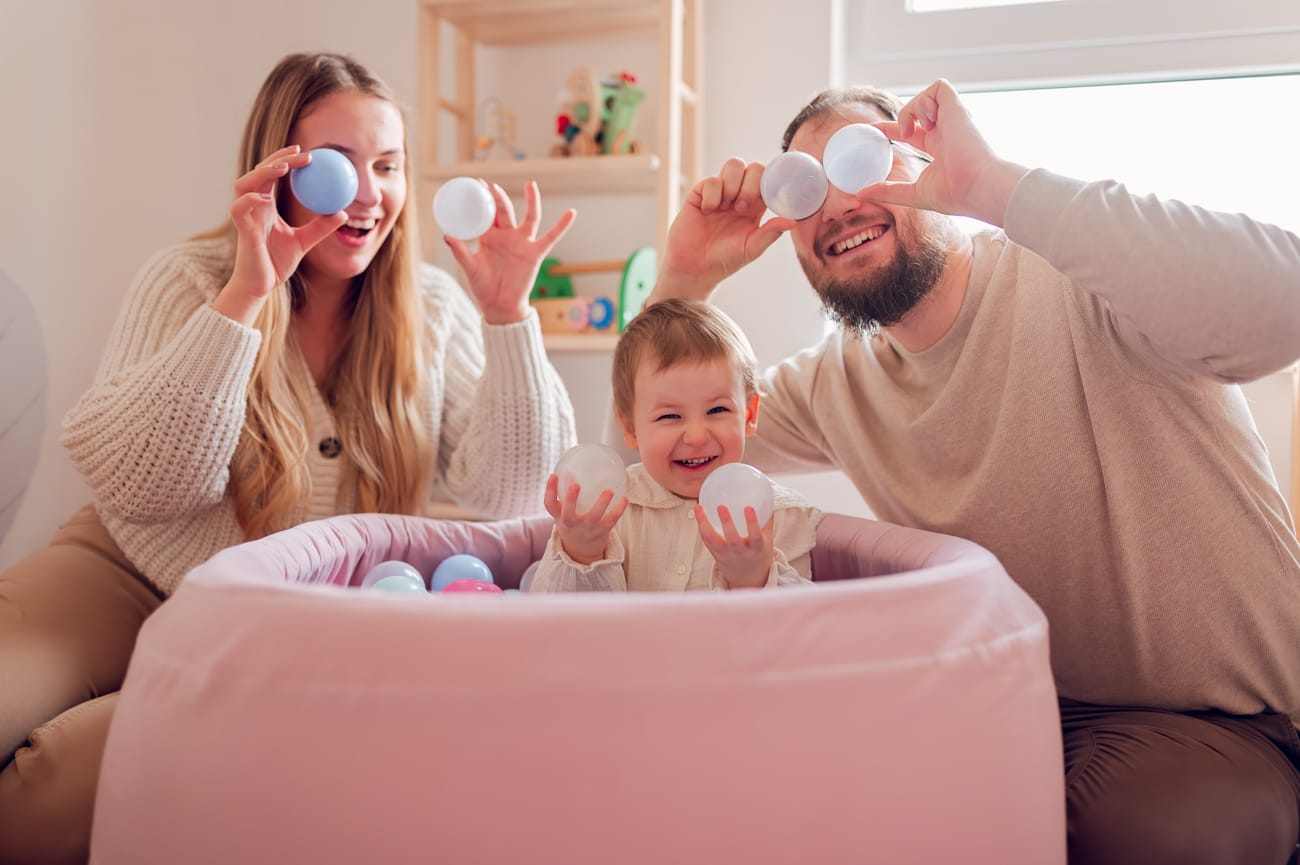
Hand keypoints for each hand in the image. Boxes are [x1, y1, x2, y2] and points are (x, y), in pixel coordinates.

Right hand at [214, 146, 347, 325]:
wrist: (260, 285)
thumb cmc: (276, 263)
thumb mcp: (305, 242)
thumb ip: (321, 227)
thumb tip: (344, 213)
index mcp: (265, 206)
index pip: (272, 174)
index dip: (285, 160)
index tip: (306, 154)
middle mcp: (253, 207)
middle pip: (259, 172)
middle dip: (277, 159)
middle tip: (302, 154)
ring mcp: (245, 217)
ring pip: (244, 184)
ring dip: (262, 173)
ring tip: (284, 168)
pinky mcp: (241, 230)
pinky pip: (238, 209)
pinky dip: (249, 200)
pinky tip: (265, 197)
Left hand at [444, 180, 575, 323]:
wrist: (499, 306)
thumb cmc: (483, 287)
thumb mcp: (470, 268)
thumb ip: (460, 251)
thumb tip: (448, 235)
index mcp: (489, 237)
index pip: (486, 212)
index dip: (483, 198)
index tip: (477, 182)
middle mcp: (507, 236)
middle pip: (505, 211)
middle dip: (498, 197)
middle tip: (490, 184)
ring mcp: (522, 243)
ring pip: (529, 217)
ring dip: (531, 200)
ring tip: (531, 184)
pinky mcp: (535, 254)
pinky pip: (551, 238)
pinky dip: (562, 226)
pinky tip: (571, 213)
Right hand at [543, 473, 628, 565]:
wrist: (582, 550)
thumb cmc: (573, 522)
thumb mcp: (564, 511)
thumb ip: (567, 494)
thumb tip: (572, 465)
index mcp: (560, 517)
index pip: (550, 505)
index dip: (550, 491)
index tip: (554, 475)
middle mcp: (572, 525)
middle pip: (568, 515)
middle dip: (571, 500)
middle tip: (575, 485)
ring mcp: (587, 530)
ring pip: (594, 518)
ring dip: (601, 503)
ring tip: (609, 490)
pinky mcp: (601, 532)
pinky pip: (611, 521)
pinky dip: (618, 510)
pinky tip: (624, 498)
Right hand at [651, 158, 796, 303]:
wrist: (694, 268)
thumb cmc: (724, 261)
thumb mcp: (752, 249)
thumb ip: (770, 233)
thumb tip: (793, 221)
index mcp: (755, 207)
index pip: (769, 181)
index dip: (770, 183)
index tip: (765, 199)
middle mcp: (739, 196)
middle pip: (753, 168)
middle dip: (750, 185)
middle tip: (742, 208)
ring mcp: (720, 192)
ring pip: (733, 165)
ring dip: (732, 185)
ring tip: (725, 207)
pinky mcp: (700, 193)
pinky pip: (711, 180)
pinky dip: (712, 195)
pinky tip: (708, 211)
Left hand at [694, 504, 774, 589]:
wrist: (748, 578)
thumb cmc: (758, 553)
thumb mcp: (767, 541)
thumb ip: (766, 521)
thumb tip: (766, 499)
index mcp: (756, 549)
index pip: (755, 536)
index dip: (752, 523)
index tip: (749, 507)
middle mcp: (740, 553)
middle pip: (733, 539)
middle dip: (727, 523)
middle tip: (721, 506)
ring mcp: (726, 554)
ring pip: (713, 540)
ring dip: (704, 523)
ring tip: (698, 507)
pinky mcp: (715, 554)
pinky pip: (706, 540)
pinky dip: (701, 527)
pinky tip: (698, 512)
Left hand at [864, 79, 1028, 227]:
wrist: (978, 187)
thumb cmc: (955, 194)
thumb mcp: (914, 193)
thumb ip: (888, 191)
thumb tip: (861, 194)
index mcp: (938, 148)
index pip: (911, 132)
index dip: (890, 128)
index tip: (871, 131)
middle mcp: (946, 131)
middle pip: (919, 111)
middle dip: (900, 115)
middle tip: (878, 130)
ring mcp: (952, 118)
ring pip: (928, 96)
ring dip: (911, 109)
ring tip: (910, 131)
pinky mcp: (957, 108)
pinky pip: (939, 87)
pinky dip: (925, 99)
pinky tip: (927, 121)